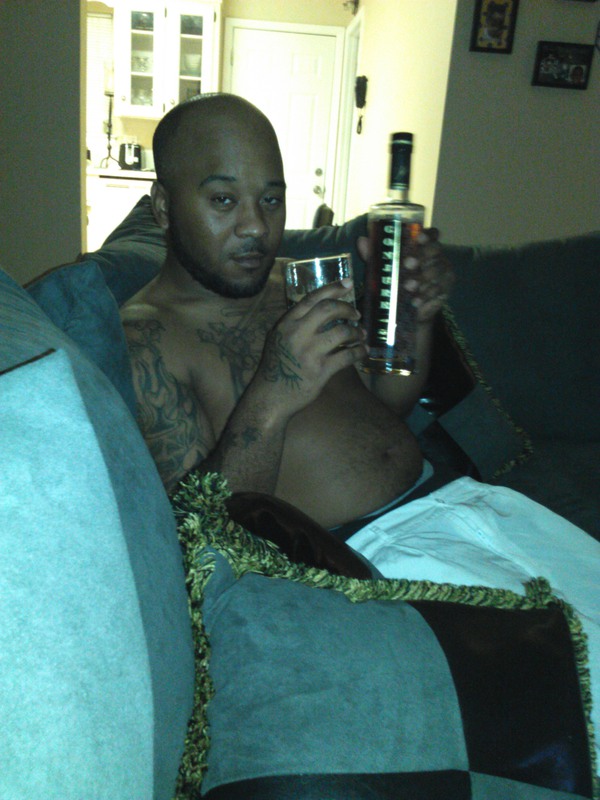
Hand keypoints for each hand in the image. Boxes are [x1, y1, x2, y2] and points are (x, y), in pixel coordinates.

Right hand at [252, 279, 366, 416]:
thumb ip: (296, 324)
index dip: (332, 288)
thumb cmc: (276, 367)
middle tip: (356, 314)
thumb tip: (323, 310)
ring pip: (342, 332)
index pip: (312, 298)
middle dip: (347, 309)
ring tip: (360, 336)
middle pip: (329, 310)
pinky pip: (348, 356)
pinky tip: (362, 351)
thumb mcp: (278, 339)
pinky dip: (359, 352)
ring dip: (356, 332)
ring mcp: (310, 352)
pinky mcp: (321, 370)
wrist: (270, 397)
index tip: (348, 283)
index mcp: (286, 324)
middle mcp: (297, 334)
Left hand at [357, 227, 454, 323]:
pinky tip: (415, 301)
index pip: (432, 234)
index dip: (427, 234)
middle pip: (436, 250)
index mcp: (424, 246)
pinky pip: (438, 290)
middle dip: (422, 255)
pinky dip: (425, 296)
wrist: (409, 305)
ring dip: (423, 278)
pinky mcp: (445, 289)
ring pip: (437, 271)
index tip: (417, 237)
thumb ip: (374, 254)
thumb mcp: (383, 266)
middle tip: (408, 263)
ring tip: (408, 286)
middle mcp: (437, 256)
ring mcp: (443, 272)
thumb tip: (361, 240)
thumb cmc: (397, 278)